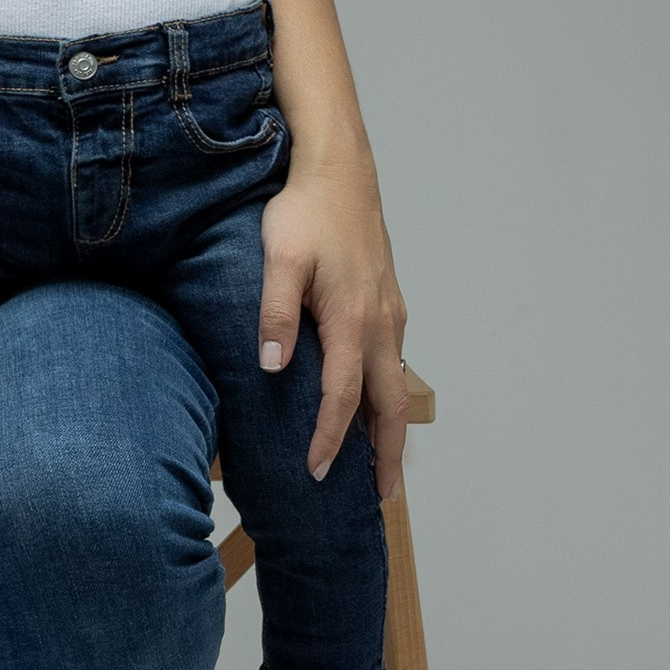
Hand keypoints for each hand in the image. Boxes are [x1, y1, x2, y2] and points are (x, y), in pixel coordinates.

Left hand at [256, 157, 409, 495]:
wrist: (339, 170)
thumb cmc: (304, 212)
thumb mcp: (277, 259)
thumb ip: (274, 314)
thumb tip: (272, 368)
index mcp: (351, 319)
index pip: (342, 397)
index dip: (329, 440)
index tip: (314, 475)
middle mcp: (379, 323)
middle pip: (390, 406)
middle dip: (385, 456)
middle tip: (380, 498)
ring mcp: (389, 314)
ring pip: (397, 385)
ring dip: (392, 429)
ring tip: (382, 467)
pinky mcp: (388, 303)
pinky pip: (394, 362)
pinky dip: (390, 396)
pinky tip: (377, 407)